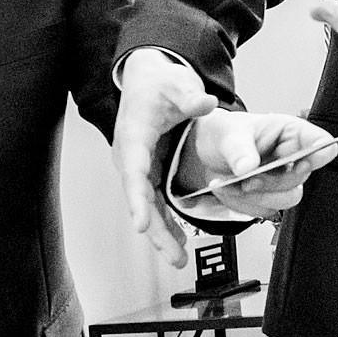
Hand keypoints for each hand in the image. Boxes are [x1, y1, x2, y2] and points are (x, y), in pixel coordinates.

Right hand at [113, 51, 217, 267]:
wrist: (147, 78)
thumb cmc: (158, 82)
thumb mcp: (177, 85)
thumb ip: (190, 97)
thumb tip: (206, 103)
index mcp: (134, 136)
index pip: (133, 172)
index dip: (136, 201)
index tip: (140, 224)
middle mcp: (131, 155)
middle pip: (139, 198)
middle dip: (154, 229)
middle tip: (172, 254)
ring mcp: (138, 165)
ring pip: (147, 205)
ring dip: (160, 233)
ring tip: (178, 258)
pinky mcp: (148, 170)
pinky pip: (155, 200)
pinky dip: (164, 221)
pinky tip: (179, 240)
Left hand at [171, 110, 337, 218]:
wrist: (207, 151)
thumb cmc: (225, 133)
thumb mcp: (227, 133)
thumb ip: (238, 149)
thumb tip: (248, 167)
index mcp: (291, 133)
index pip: (321, 143)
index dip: (317, 155)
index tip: (297, 163)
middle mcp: (292, 158)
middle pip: (299, 180)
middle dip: (268, 182)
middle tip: (243, 177)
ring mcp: (283, 180)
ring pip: (284, 200)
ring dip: (254, 196)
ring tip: (230, 183)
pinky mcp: (270, 198)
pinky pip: (264, 211)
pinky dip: (241, 204)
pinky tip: (229, 189)